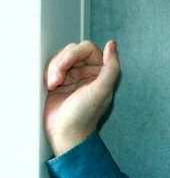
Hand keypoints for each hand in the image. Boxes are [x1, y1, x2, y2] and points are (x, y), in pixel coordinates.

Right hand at [44, 40, 120, 156]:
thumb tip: (112, 44)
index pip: (88, 49)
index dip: (74, 53)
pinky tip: (50, 86)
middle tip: (57, 79)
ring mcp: (73, 76)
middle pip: (72, 51)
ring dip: (54, 69)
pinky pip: (52, 68)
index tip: (65, 64)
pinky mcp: (59, 82)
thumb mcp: (102, 90)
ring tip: (53, 85)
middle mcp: (88, 72)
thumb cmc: (85, 115)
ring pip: (61, 58)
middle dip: (62, 63)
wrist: (65, 133)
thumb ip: (111, 67)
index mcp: (101, 72)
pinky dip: (49, 74)